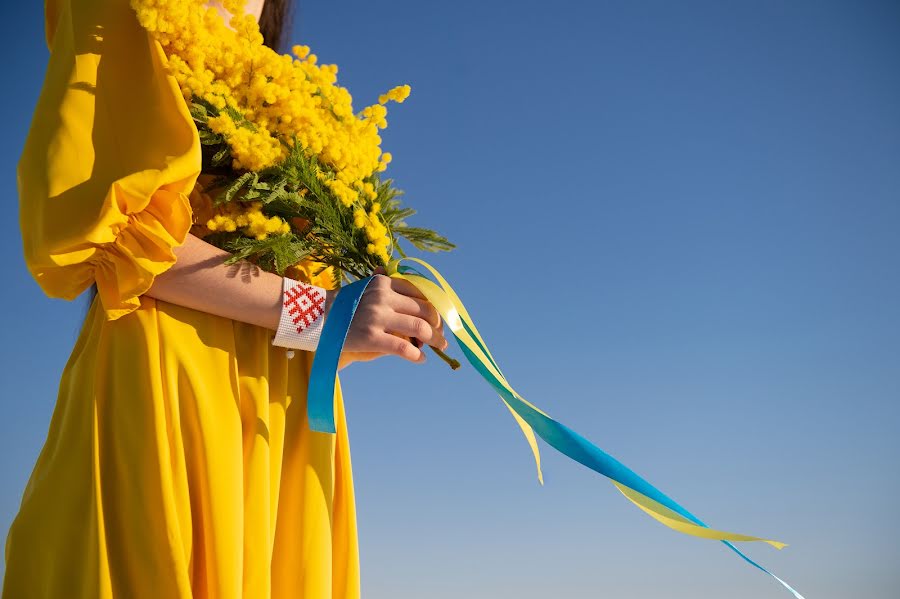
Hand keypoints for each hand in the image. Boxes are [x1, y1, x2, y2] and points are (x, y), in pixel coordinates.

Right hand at [330, 274, 447, 368]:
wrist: (316, 317)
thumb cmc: (344, 305)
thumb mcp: (365, 288)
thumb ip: (387, 286)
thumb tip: (412, 284)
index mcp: (384, 283)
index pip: (421, 293)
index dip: (434, 307)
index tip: (438, 319)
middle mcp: (383, 297)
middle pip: (425, 310)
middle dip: (438, 325)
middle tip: (441, 337)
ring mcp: (377, 317)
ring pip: (419, 328)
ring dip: (434, 339)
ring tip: (439, 347)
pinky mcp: (371, 337)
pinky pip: (403, 348)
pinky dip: (417, 355)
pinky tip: (420, 359)